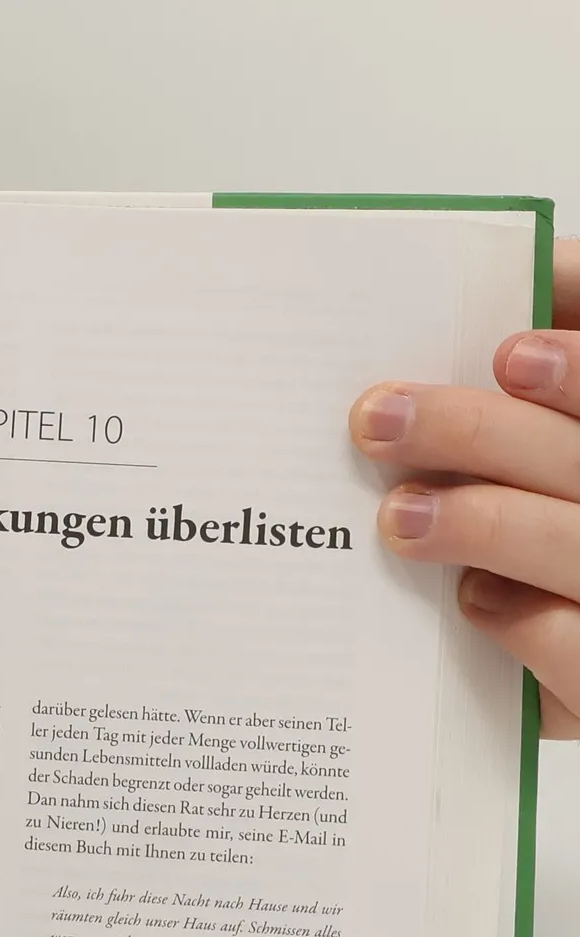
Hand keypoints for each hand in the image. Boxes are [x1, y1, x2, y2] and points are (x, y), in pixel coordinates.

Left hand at [351, 238, 579, 736]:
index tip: (508, 352)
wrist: (559, 658)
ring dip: (486, 524)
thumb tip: (516, 279)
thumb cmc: (540, 524)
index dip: (579, 370)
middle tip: (377, 419)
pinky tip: (469, 600)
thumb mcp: (533, 444)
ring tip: (398, 516)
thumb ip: (546, 369)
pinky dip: (523, 623)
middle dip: (481, 433)